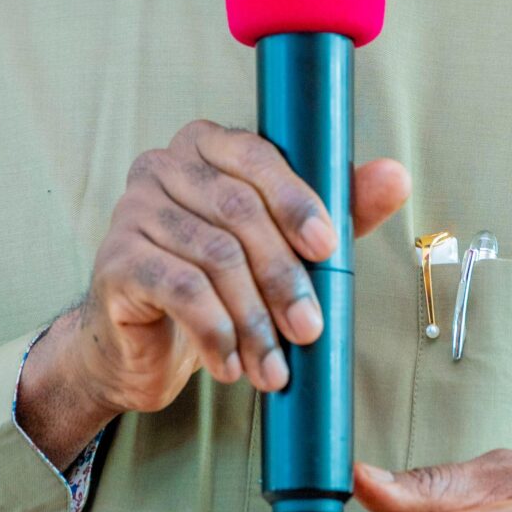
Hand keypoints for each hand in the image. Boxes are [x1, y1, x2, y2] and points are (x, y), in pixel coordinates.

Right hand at [71, 120, 408, 417]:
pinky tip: (230, 366)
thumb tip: (396, 175)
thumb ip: (338, 209)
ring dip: (254, 320)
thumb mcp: (285, 244)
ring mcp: (132, 210)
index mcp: (207, 145)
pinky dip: (215, 333)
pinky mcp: (114, 261)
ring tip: (273, 367)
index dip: (297, 201)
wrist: (143, 347)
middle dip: (284, 277)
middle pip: (239, 211)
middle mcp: (163, 165)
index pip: (258, 157)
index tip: (328, 248)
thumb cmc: (220, 283)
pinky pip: (179, 289)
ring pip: (214, 257)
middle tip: (309, 331)